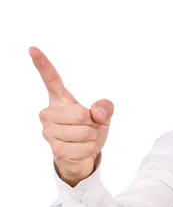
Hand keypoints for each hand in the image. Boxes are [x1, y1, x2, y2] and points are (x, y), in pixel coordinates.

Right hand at [31, 46, 113, 184]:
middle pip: (81, 115)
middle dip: (92, 124)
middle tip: (86, 129)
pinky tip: (80, 150)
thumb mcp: (103, 116)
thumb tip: (97, 113)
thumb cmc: (89, 132)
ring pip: (85, 132)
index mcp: (60, 100)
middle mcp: (48, 113)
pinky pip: (85, 148)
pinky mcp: (55, 147)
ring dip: (92, 139)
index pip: (51, 79)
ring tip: (82, 140)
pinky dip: (90, 150)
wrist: (81, 157)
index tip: (33, 49)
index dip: (43, 64)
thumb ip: (106, 108)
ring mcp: (49, 131)